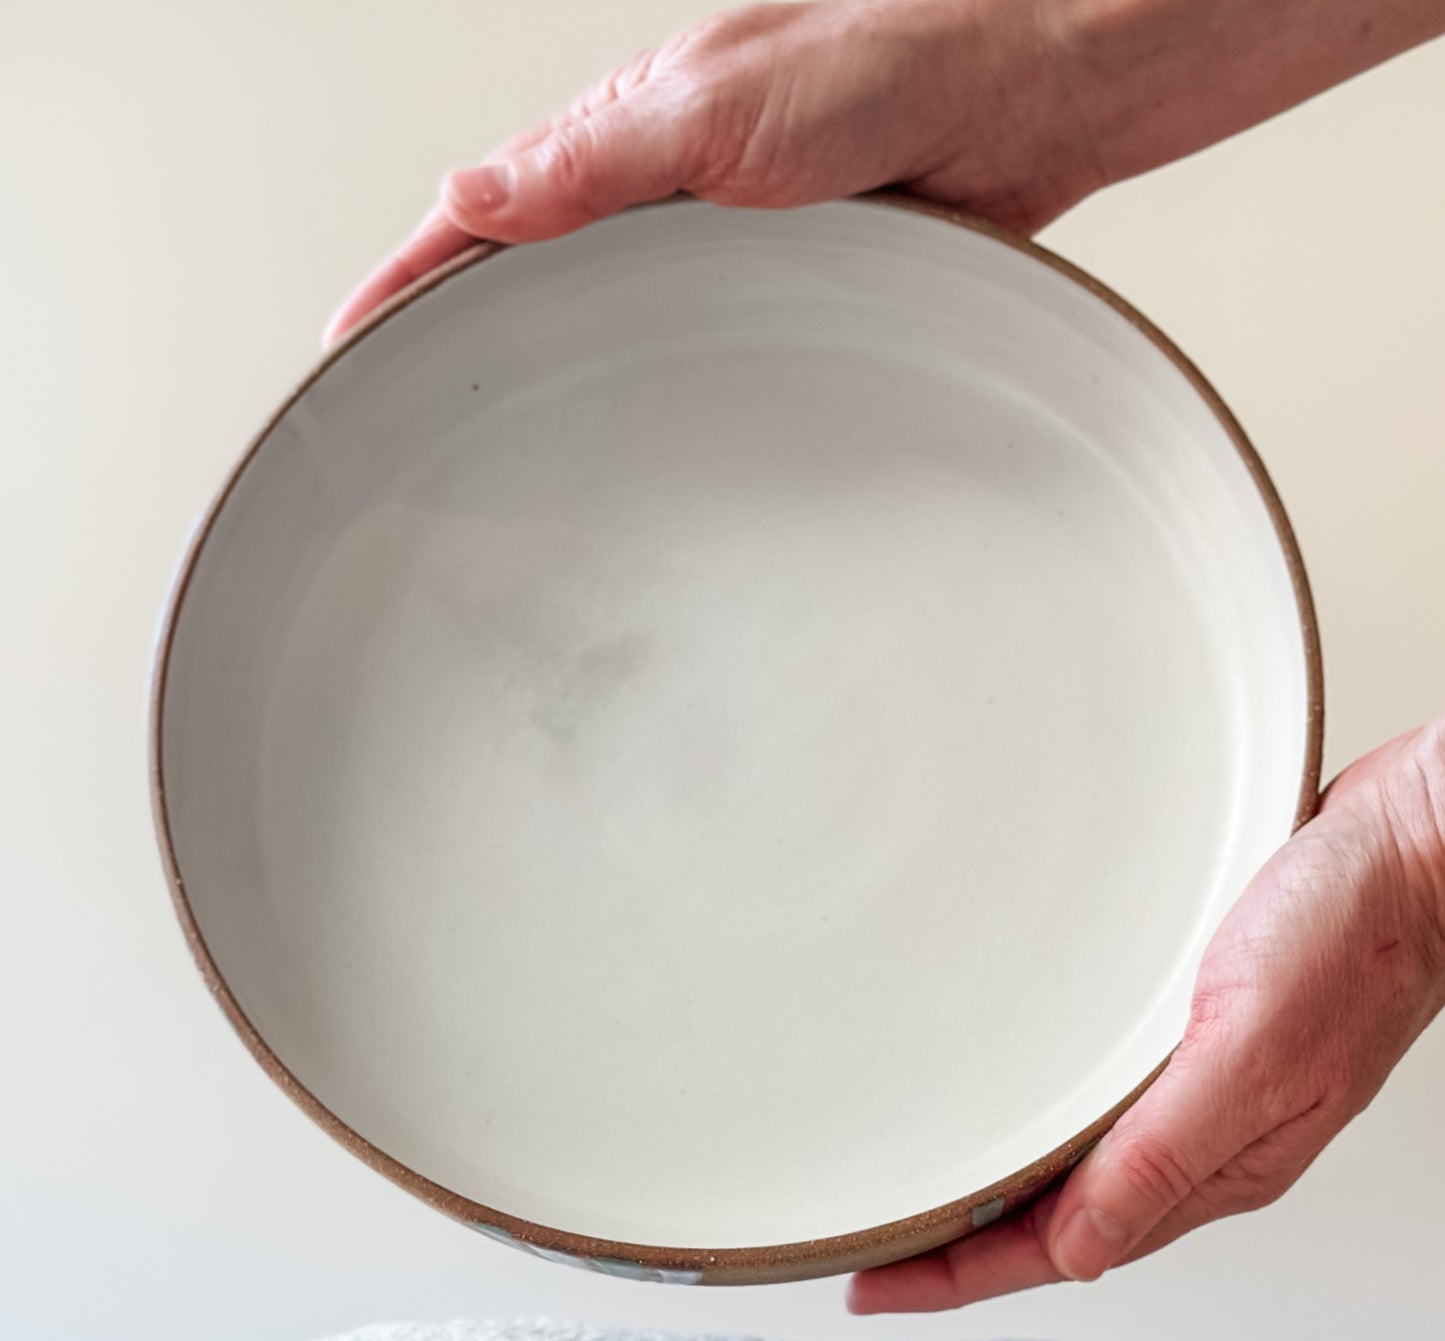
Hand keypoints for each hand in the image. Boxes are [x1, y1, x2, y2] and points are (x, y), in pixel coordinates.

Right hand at [325, 0, 1099, 342]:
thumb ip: (597, 160)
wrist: (1023, 96)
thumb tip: (473, 197)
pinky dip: (642, 372)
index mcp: (624, 136)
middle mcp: (660, 189)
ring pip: (604, 309)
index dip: (407, 278)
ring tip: (490, 428)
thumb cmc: (893, 67)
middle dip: (454, 330)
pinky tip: (635, 416)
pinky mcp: (779, 279)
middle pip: (528, 268)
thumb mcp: (719, 107)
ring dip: (544, 360)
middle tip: (396, 402)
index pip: (482, 215)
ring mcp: (716, 239)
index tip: (346, 341)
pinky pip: (686, 334)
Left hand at [848, 718, 1444, 1312]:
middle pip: (1057, 1218)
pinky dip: (1041, 1120)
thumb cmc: (1354, 940)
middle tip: (876, 1252)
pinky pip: (1100, 1103)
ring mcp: (1195, 1086)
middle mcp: (1200, 1136)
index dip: (962, 1273)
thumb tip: (1079, 1247)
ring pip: (1075, 1165)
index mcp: (1216, 1162)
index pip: (1063, 1246)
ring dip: (997, 1188)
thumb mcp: (1252, 1050)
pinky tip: (1011, 1103)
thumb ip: (1168, 1153)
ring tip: (923, 1194)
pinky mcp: (1191, 1032)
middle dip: (964, 1245)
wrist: (1407, 853)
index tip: (878, 1287)